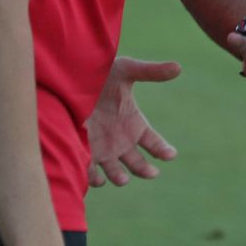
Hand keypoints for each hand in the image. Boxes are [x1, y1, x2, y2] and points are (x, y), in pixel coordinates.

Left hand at [85, 57, 180, 188]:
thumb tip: (178, 67)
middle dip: (145, 170)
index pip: (154, 143)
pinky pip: (90, 173)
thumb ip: (151, 72)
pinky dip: (94, 179)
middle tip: (152, 172)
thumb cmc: (99, 73)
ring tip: (123, 178)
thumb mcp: (126, 70)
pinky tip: (99, 179)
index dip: (163, 150)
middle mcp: (120, 140)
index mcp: (134, 123)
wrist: (67, 79)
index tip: (170, 154)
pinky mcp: (83, 152)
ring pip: (115, 172)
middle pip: (138, 163)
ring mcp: (103, 149)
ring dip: (120, 177)